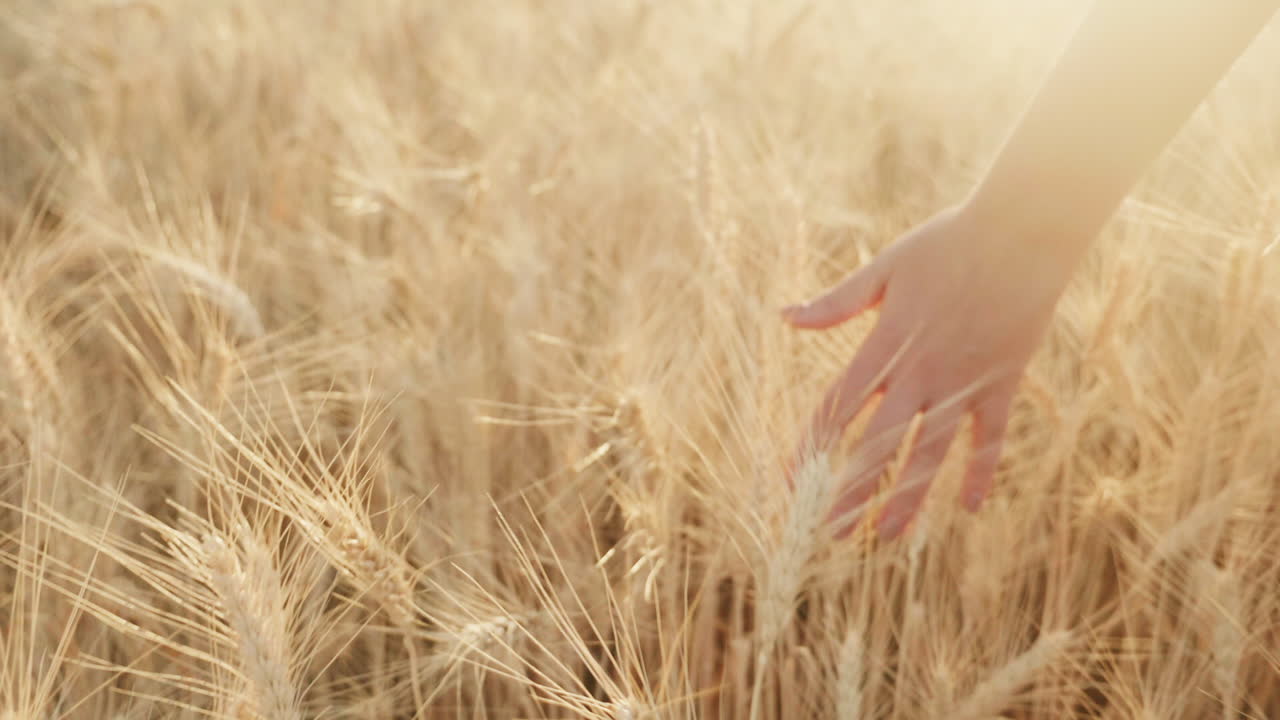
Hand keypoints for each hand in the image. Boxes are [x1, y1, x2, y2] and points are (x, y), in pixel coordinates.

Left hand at [783, 204, 1079, 539]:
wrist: (1023, 232)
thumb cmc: (948, 242)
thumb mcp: (885, 268)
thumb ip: (837, 302)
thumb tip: (784, 316)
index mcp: (887, 345)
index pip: (840, 406)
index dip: (814, 446)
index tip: (794, 480)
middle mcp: (922, 372)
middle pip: (880, 443)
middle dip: (854, 491)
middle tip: (833, 533)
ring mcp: (964, 382)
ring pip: (932, 452)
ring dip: (909, 496)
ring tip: (888, 536)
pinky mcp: (1002, 382)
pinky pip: (991, 437)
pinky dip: (982, 471)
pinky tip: (972, 507)